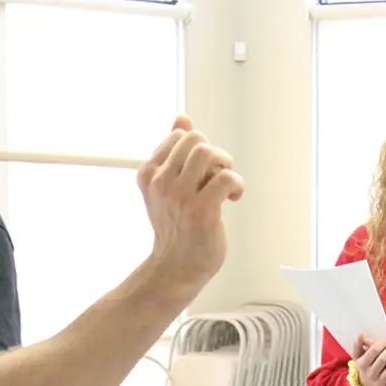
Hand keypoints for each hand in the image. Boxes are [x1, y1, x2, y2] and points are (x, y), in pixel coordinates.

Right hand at [137, 115, 243, 296]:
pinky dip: (236, 184)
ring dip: (226, 166)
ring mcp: (180, 196)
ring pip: (209, 153)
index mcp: (149, 173)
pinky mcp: (201, 211)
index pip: (179, 136)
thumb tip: (182, 117)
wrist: (176, 267)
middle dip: (215, 154)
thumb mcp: (168, 187)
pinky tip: (232, 198)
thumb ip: (174, 153)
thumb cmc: (177, 228)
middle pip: (196, 140)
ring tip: (225, 186)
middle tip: (218, 177)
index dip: (198, 149)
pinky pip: (226, 178)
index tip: (202, 173)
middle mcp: (161, 181)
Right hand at [352, 334, 385, 385]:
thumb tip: (360, 334)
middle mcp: (369, 375)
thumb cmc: (367, 364)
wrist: (369, 384)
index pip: (373, 352)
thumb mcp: (360, 355)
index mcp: (361, 365)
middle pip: (383, 360)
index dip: (382, 344)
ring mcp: (378, 384)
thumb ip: (359, 344)